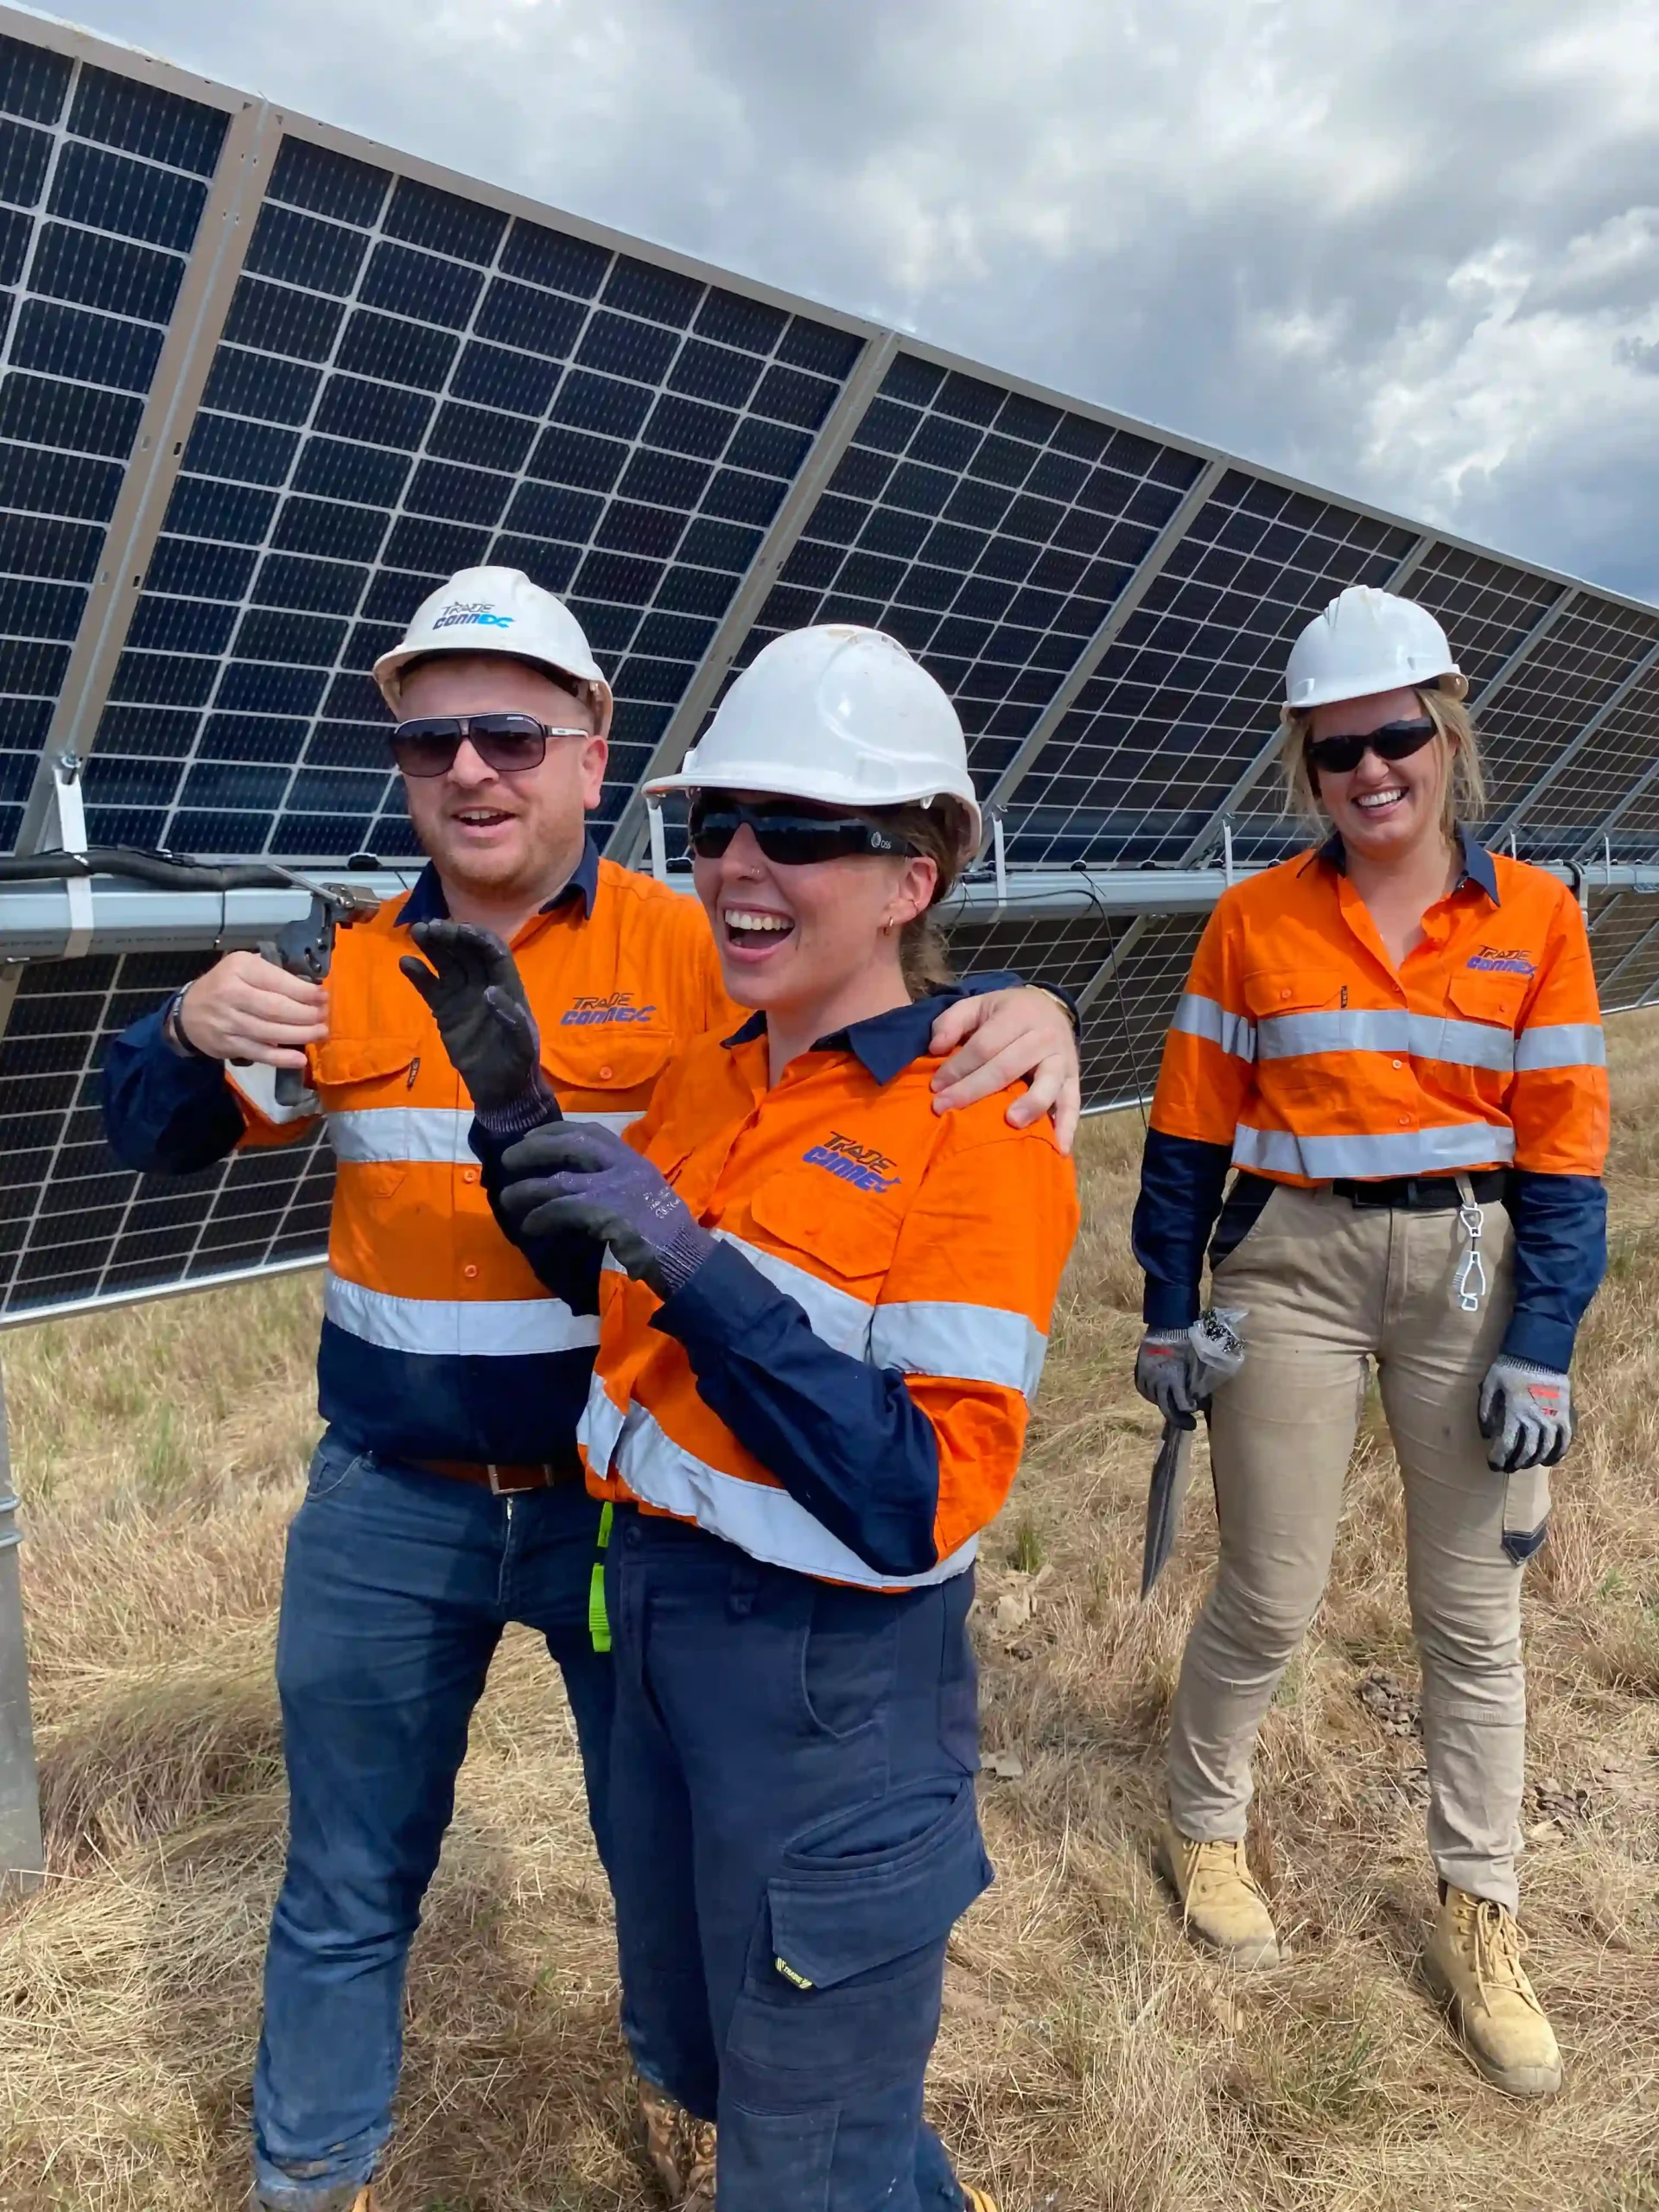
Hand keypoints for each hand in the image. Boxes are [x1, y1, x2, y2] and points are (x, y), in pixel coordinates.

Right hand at [172, 951, 327, 1067]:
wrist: (187, 1012)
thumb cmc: (225, 985)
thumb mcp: (244, 968)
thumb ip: (272, 975)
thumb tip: (311, 990)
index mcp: (239, 969)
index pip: (277, 981)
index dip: (304, 992)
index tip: (323, 997)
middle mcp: (231, 994)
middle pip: (276, 1008)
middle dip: (306, 1014)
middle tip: (324, 1017)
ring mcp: (228, 1021)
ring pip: (270, 1032)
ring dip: (300, 1035)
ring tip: (320, 1033)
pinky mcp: (227, 1044)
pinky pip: (259, 1053)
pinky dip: (281, 1058)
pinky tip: (300, 1059)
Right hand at [399, 920, 550, 1123]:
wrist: (499, 1089)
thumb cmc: (517, 1065)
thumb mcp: (522, 1044)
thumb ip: (511, 1018)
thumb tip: (490, 991)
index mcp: (508, 987)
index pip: (494, 954)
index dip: (479, 939)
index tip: (460, 930)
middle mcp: (484, 985)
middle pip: (467, 952)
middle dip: (451, 936)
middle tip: (430, 927)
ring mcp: (463, 996)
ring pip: (447, 963)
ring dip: (433, 946)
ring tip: (417, 932)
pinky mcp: (445, 1010)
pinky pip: (430, 987)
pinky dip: (419, 974)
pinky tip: (406, 962)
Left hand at [499, 1123, 713, 1296]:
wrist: (683, 1255)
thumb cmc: (664, 1231)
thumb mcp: (643, 1193)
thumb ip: (616, 1182)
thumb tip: (575, 1184)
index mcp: (632, 1159)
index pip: (592, 1131)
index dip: (557, 1130)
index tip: (533, 1136)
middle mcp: (623, 1166)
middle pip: (570, 1143)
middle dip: (534, 1149)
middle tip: (509, 1159)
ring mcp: (615, 1189)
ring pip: (559, 1180)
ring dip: (527, 1189)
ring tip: (507, 1198)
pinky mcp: (605, 1214)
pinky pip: (562, 1210)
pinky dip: (541, 1216)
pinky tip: (530, 1225)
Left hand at [927, 987, 1079, 1152]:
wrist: (1051, 1008)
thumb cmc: (1007, 1012)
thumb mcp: (978, 1004)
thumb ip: (952, 1021)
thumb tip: (936, 1048)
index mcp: (1017, 1015)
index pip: (984, 1045)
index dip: (958, 1067)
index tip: (936, 1087)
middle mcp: (1042, 1037)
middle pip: (1007, 1067)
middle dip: (973, 1090)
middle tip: (944, 1108)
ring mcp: (1061, 1059)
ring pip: (1046, 1084)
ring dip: (1030, 1105)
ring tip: (1011, 1123)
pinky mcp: (1074, 1079)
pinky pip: (1072, 1103)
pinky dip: (1067, 1126)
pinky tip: (1059, 1147)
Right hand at [1134, 1308, 1246, 1420]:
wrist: (1168, 1324)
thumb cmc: (1187, 1341)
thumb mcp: (1197, 1363)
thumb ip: (1197, 1383)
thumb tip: (1201, 1398)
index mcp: (1173, 1378)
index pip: (1181, 1405)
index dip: (1190, 1411)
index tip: (1196, 1410)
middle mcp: (1158, 1381)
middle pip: (1166, 1409)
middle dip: (1179, 1419)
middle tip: (1190, 1424)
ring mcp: (1147, 1376)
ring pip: (1154, 1400)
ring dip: (1166, 1405)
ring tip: (1175, 1406)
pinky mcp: (1139, 1370)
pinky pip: (1143, 1390)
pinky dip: (1152, 1396)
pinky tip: (1159, 1396)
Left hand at [1479, 1358, 1572, 1471]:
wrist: (1539, 1353)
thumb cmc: (1510, 1368)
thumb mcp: (1490, 1385)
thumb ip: (1485, 1409)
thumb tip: (1486, 1434)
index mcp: (1515, 1414)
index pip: (1506, 1446)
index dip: (1499, 1459)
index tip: (1493, 1464)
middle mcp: (1536, 1421)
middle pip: (1526, 1452)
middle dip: (1514, 1463)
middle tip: (1506, 1466)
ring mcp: (1554, 1420)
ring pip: (1545, 1450)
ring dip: (1533, 1461)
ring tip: (1523, 1464)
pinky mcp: (1567, 1416)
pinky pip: (1565, 1442)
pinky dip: (1557, 1454)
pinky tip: (1547, 1461)